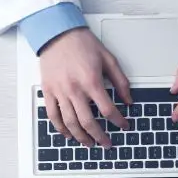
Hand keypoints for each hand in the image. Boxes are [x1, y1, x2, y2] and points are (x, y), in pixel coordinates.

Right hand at [40, 28, 131, 147]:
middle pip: (88, 122)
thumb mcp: (108, 59)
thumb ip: (120, 81)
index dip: (118, 121)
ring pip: (70, 123)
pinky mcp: (49, 91)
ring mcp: (60, 92)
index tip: (124, 126)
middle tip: (106, 144)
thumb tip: (129, 100)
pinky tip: (68, 134)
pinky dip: (61, 129)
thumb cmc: (82, 43)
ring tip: (89, 144)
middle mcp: (75, 89)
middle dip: (100, 137)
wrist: (58, 33)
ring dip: (81, 137)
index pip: (108, 110)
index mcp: (92, 81)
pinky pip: (53, 116)